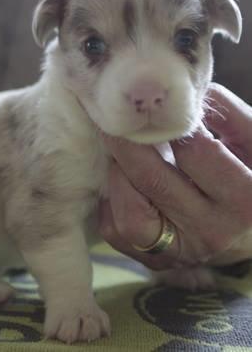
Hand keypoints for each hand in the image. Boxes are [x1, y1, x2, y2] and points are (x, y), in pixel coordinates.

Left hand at [98, 83, 251, 268]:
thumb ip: (230, 116)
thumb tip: (191, 89)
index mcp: (245, 200)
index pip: (196, 152)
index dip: (170, 125)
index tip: (153, 109)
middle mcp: (212, 232)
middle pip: (152, 181)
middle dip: (128, 145)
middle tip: (116, 122)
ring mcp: (180, 253)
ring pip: (128, 215)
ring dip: (118, 178)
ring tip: (123, 158)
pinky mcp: (154, 262)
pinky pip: (116, 231)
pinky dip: (112, 204)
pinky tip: (124, 186)